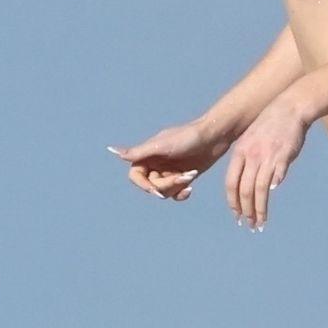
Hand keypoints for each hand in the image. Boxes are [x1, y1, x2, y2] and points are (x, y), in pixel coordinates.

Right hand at [107, 119, 224, 200]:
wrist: (215, 135)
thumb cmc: (188, 137)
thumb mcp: (162, 145)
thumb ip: (138, 152)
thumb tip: (112, 151)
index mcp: (148, 154)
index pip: (135, 176)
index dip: (144, 185)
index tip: (157, 190)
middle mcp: (156, 163)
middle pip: (151, 185)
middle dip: (167, 184)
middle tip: (184, 176)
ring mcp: (169, 170)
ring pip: (164, 191)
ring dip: (177, 187)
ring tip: (191, 174)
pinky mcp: (182, 175)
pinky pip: (176, 193)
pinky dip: (182, 193)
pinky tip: (191, 188)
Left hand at [224, 96, 309, 230]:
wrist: (289, 108)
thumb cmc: (271, 125)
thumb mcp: (251, 141)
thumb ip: (248, 161)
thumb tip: (250, 183)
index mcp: (240, 153)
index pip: (231, 183)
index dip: (233, 202)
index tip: (237, 215)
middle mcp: (251, 156)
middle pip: (244, 190)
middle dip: (246, 211)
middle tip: (250, 224)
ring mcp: (266, 156)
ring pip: (259, 189)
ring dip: (260, 209)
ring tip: (261, 222)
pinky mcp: (283, 156)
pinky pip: (277, 176)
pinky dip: (274, 187)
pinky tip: (274, 196)